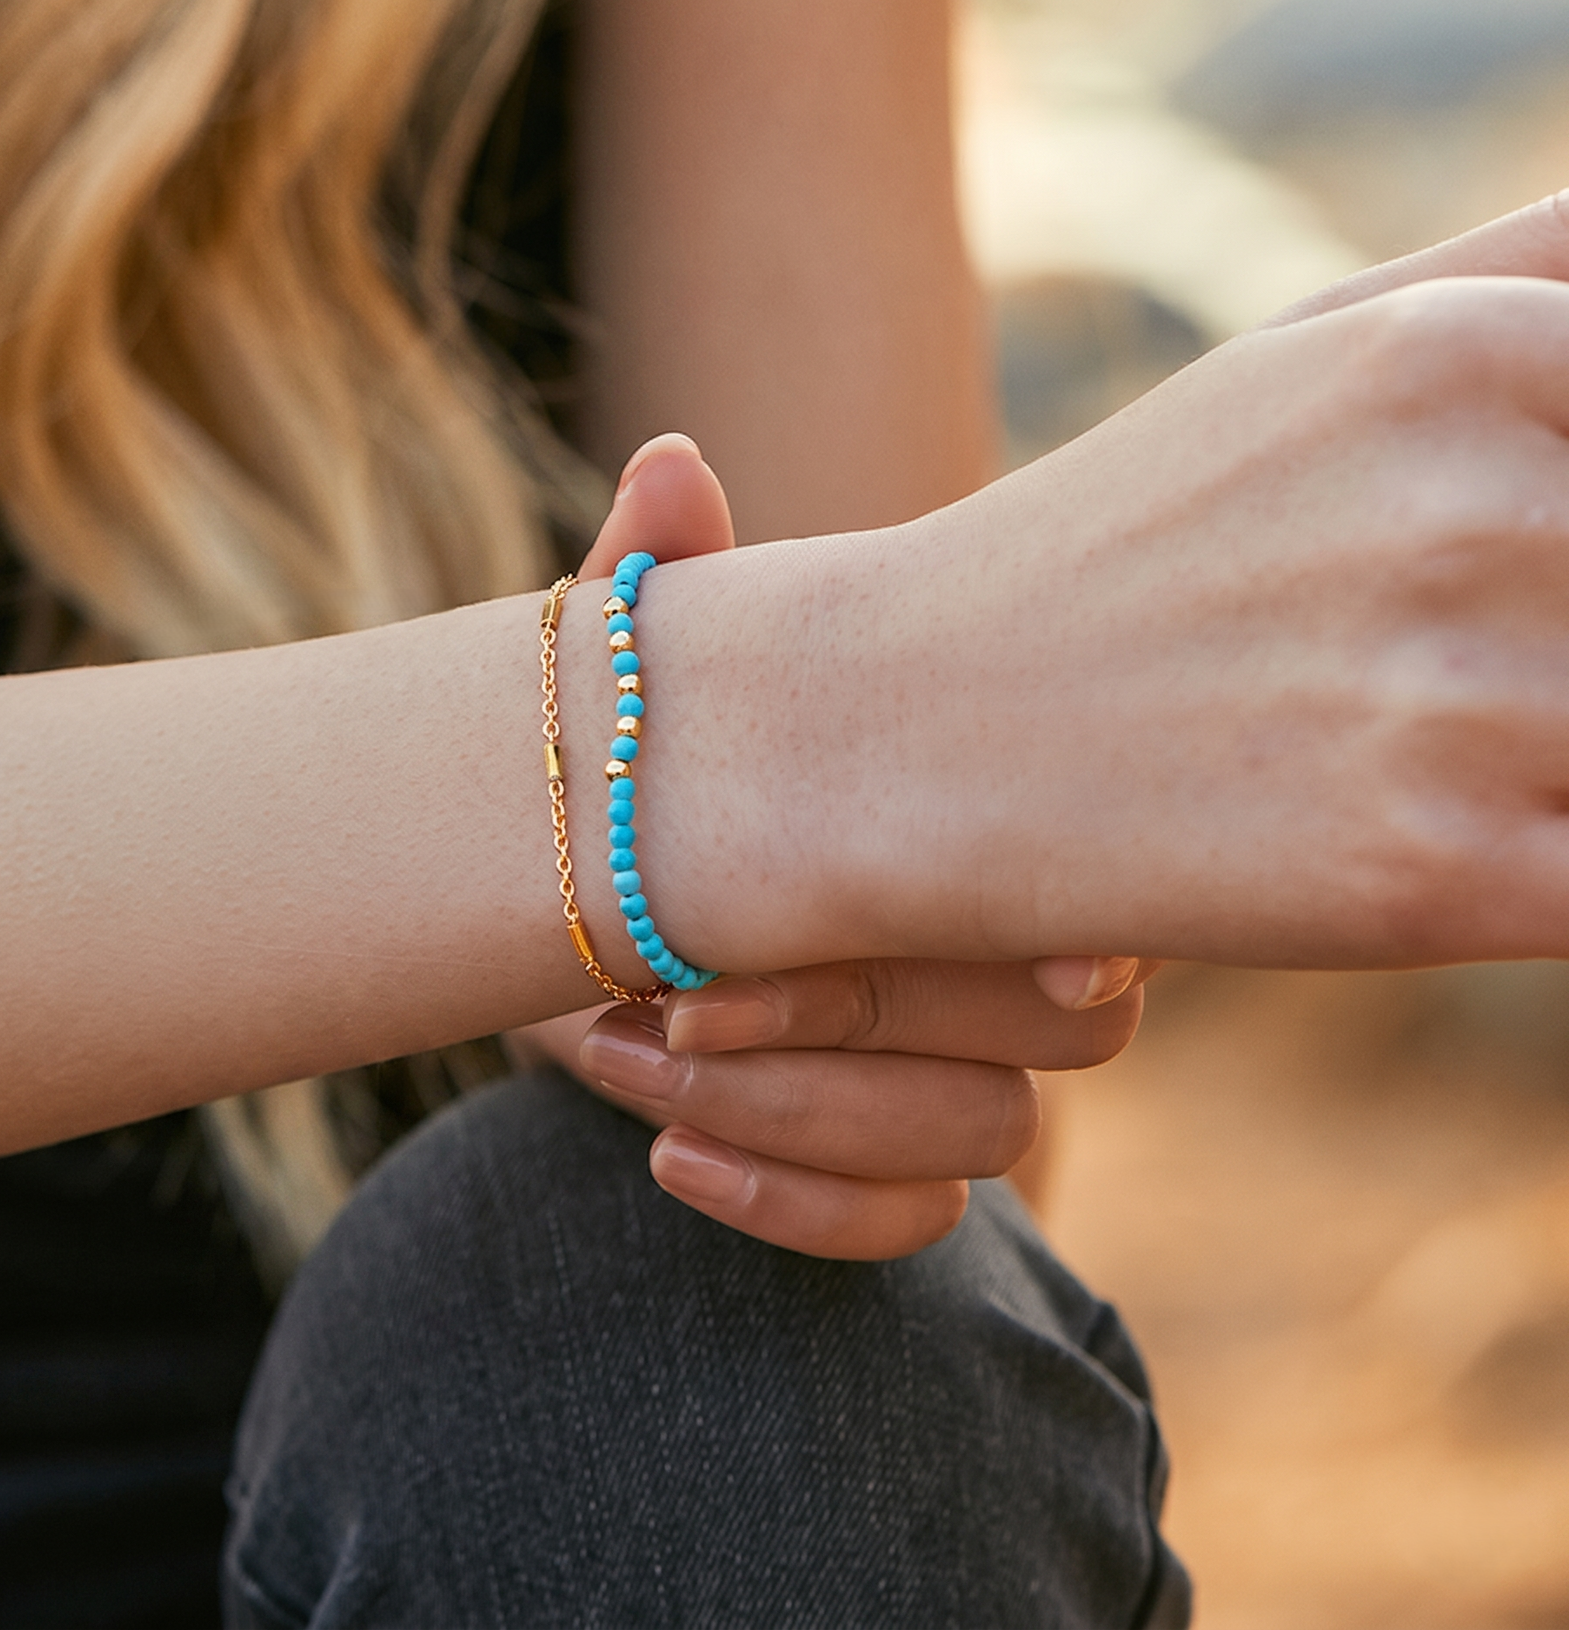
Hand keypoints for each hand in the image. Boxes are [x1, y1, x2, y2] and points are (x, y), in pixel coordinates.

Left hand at [511, 433, 1147, 1258]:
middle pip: (1038, 1029)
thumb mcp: (639, 686)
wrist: (578, 922)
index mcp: (979, 828)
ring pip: (979, 1132)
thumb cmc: (639, 784)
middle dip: (851, 1013)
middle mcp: (1001, 959)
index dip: (1099, 925)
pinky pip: (909, 1225)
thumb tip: (669, 464)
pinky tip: (670, 1158)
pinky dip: (796, 1206)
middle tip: (675, 996)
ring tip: (619, 1054)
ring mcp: (959, 1074)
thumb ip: (659, 592)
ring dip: (793, 1109)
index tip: (1059, 960)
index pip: (1112, 876)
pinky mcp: (893, 1172)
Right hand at [705, 194, 1568, 974]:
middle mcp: (1473, 508)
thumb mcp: (1316, 352)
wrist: (903, 728)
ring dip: (1543, 764)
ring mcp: (1448, 696)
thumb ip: (1537, 266)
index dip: (1562, 543)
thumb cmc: (1126, 545)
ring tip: (1397, 754)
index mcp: (1464, 354)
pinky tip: (1428, 847)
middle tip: (1406, 666)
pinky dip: (1543, 875)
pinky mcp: (1423, 876)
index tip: (1496, 582)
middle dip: (1548, 643)